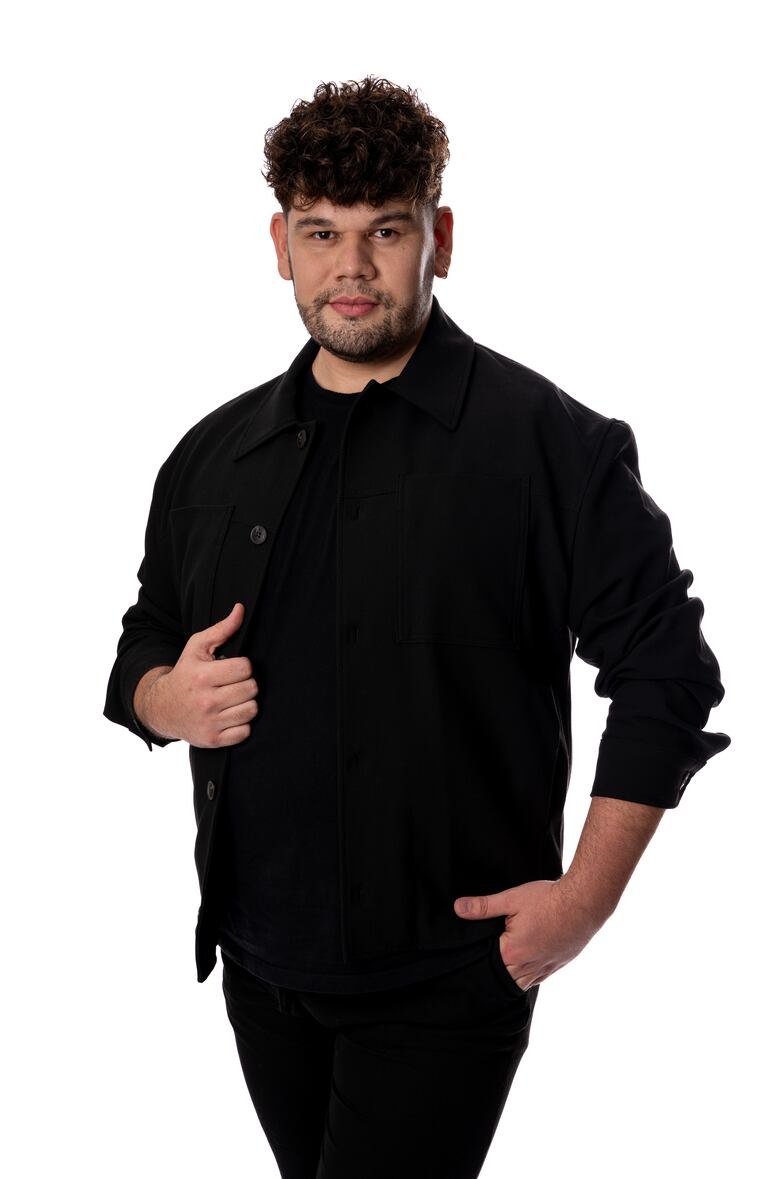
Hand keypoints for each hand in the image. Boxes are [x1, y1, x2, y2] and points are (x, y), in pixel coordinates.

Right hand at [141, 602, 259, 747]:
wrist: (162, 708)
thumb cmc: (185, 675)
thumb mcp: (197, 648)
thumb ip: (221, 629)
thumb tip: (240, 609)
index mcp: (203, 676)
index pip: (245, 668)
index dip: (243, 666)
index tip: (233, 668)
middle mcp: (206, 701)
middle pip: (251, 688)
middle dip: (245, 684)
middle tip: (233, 684)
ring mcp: (210, 723)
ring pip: (251, 710)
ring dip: (246, 703)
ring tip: (233, 699)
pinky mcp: (213, 740)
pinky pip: (245, 731)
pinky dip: (242, 724)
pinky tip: (229, 715)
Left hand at [453, 878, 603, 990]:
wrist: (584, 902)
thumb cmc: (548, 899)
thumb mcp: (512, 898)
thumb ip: (484, 907)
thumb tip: (458, 909)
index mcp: (512, 952)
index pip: (488, 966)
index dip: (478, 962)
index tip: (469, 962)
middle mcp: (529, 966)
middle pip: (504, 979)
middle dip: (494, 974)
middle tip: (482, 969)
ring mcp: (546, 967)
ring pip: (522, 983)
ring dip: (511, 977)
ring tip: (502, 969)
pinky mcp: (559, 964)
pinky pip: (539, 978)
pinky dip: (529, 977)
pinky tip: (524, 969)